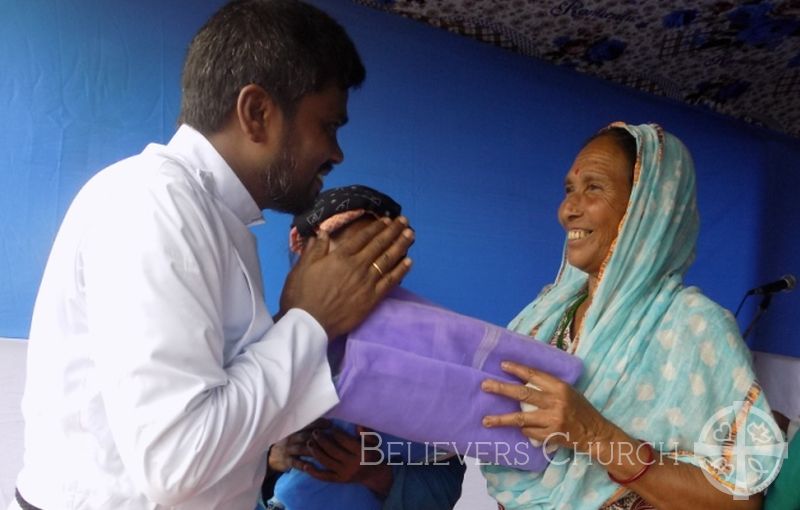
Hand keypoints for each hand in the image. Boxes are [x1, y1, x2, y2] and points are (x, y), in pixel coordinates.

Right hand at [269, 418, 330, 471]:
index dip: (319, 423)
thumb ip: (308, 429)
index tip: (330, 424)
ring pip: (301, 448)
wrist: (271, 456)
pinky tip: (310, 466)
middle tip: (331, 438)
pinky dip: (302, 464)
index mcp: (295, 430)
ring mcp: (288, 450)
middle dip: (318, 436)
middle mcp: (292, 438)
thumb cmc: (289, 444)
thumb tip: (327, 423)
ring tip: (324, 452)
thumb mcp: (295, 434)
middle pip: (305, 435)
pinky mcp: (286, 461)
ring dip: (313, 450)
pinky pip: (295, 463)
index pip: (308, 424)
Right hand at [278, 217, 413, 337]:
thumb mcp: (302, 267)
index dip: (376, 227)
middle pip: (379, 245)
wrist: (310, 323)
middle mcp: (357, 266)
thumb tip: (323, 232)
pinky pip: (390, 281)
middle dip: (393, 231)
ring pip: (387, 260)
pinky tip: (409, 262)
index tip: (386, 219)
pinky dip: (400, 270)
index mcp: (340, 256)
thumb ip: (315, 249)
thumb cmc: (302, 294)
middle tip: (404, 221)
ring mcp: (367, 283)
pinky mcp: (372, 299)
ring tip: (410, 235)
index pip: (362, 237)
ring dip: (400, 246)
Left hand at [291, 425, 392, 496]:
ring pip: (327, 462)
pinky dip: (314, 472)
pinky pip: (325, 477)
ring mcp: (345, 474)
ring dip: (316, 452)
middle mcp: (353, 464)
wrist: (374, 474)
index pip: (346, 442)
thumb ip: (366, 433)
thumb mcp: (374, 443)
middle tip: (315, 432)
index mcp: (362, 453)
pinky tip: (305, 466)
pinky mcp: (339, 480)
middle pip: (333, 451)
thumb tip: (358, 425)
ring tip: (309, 442)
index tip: (330, 427)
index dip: (336, 433)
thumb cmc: (372, 454)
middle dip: (322, 441)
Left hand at [480, 361, 617, 454]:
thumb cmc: (580, 409)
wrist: (595, 433)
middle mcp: (555, 402)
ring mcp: (552, 420)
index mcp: (560, 387)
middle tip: (485, 385)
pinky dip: (523, 429)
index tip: (502, 365)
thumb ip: (548, 387)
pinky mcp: (550, 435)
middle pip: (522, 394)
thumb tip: (522, 381)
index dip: (517, 369)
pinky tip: (520, 429)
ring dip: (501, 419)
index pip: (534, 375)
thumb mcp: (568, 392)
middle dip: (501, 389)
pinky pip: (529, 432)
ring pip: (521, 418)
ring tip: (486, 420)